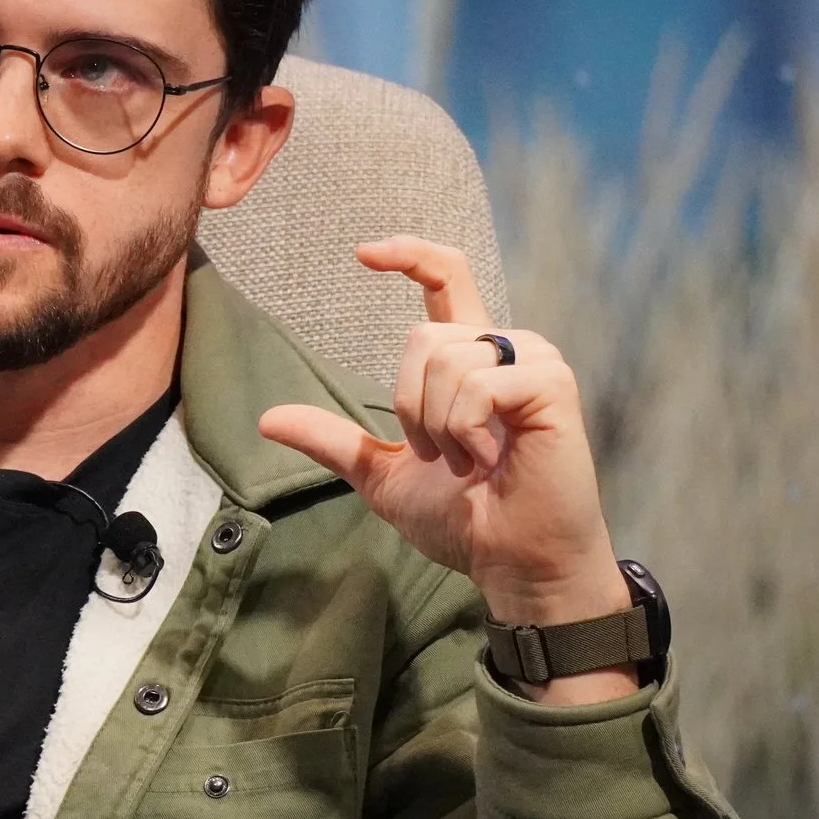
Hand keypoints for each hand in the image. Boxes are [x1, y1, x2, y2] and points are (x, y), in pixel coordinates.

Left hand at [258, 238, 631, 699]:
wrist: (513, 563)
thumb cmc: (466, 520)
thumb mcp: (382, 474)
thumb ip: (334, 440)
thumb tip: (267, 419)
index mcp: (472, 360)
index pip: (447, 278)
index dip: (409, 255)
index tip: (363, 254)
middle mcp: (508, 349)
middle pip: (422, 336)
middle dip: (410, 406)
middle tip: (442, 457)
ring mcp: (535, 363)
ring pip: (444, 359)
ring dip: (439, 427)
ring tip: (470, 464)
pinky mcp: (552, 385)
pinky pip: (475, 386)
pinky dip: (464, 432)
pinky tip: (489, 463)